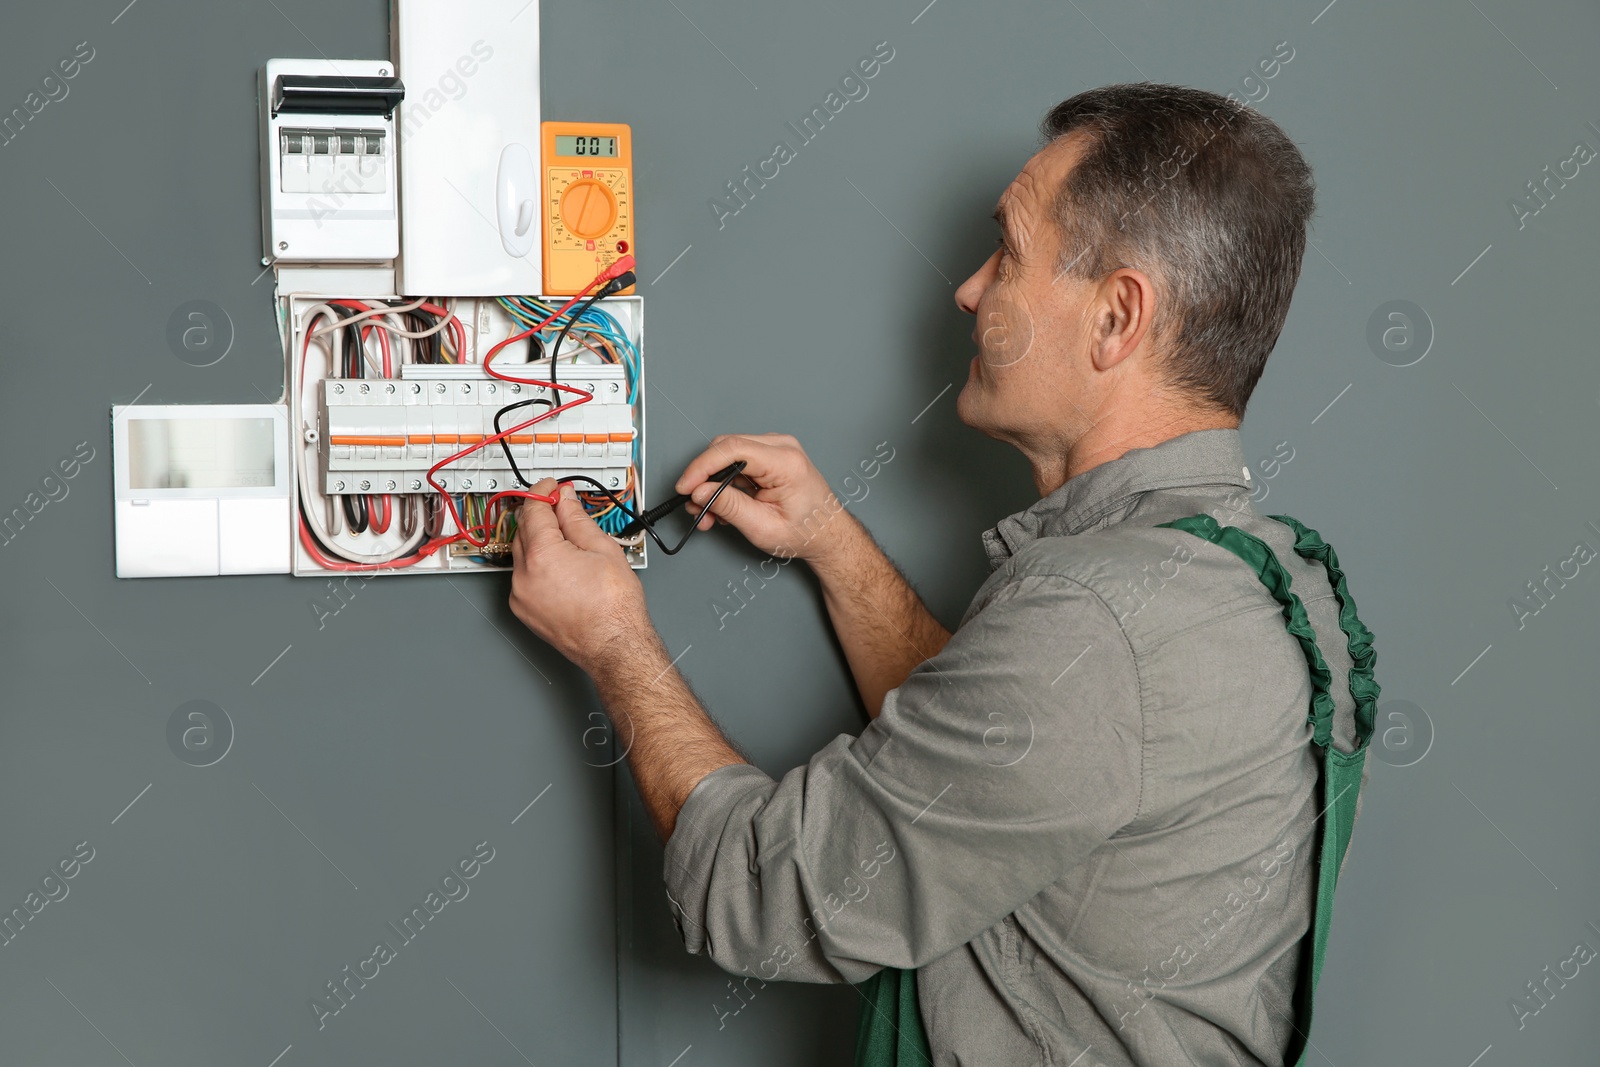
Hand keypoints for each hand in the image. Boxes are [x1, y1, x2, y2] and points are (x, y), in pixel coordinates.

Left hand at [509, 479, 653, 673]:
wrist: (615, 646)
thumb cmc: (614, 607)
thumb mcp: (602, 549)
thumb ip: (577, 519)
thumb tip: (566, 501)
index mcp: (542, 556)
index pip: (533, 509)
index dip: (544, 492)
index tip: (554, 487)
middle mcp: (523, 576)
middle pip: (523, 529)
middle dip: (541, 514)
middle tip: (563, 508)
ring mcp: (520, 595)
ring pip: (522, 553)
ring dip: (539, 540)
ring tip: (568, 541)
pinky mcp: (523, 610)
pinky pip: (523, 576)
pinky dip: (537, 564)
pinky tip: (561, 565)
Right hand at [675, 434, 858, 565]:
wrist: (826, 533)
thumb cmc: (806, 531)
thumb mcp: (763, 527)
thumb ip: (729, 507)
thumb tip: (700, 492)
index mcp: (786, 462)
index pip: (733, 449)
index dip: (702, 467)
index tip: (686, 486)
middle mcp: (782, 447)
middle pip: (727, 448)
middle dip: (704, 477)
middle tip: (695, 505)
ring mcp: (777, 448)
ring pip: (728, 455)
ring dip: (712, 483)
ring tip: (709, 513)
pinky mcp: (770, 456)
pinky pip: (737, 462)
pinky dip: (724, 483)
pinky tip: (722, 505)